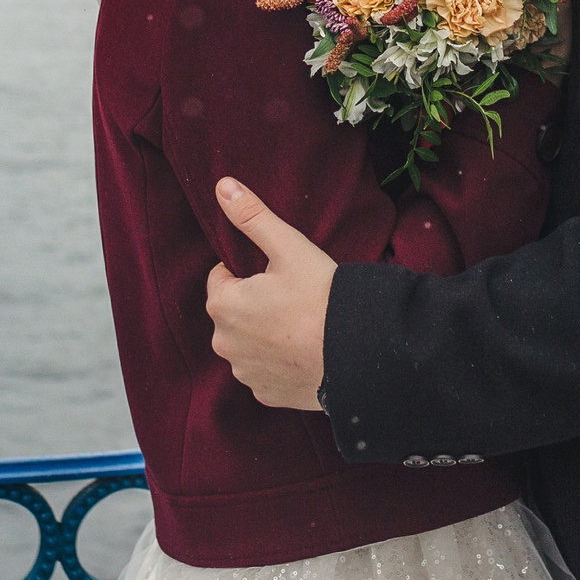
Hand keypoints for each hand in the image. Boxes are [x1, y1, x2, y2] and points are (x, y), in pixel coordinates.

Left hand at [205, 178, 334, 410]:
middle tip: (294, 298)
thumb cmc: (322, 297)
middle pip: (233, 312)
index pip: (221, 278)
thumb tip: (222, 185)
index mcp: (223, 305)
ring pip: (248, 343)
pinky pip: (265, 371)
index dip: (249, 272)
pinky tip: (304, 351)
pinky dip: (279, 362)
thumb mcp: (288, 247)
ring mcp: (245, 372)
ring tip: (301, 325)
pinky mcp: (266, 394)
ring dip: (265, 334)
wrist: (358, 355)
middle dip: (254, 304)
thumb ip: (251, 216)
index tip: (278, 275)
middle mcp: (225, 343)